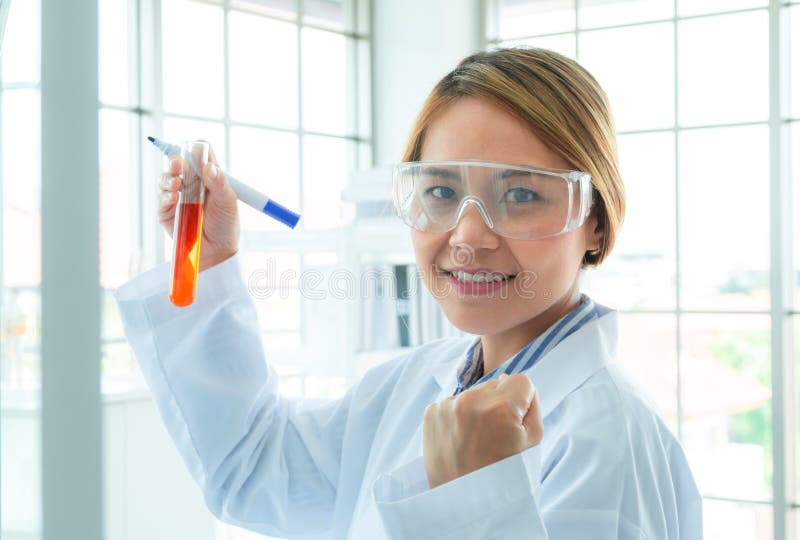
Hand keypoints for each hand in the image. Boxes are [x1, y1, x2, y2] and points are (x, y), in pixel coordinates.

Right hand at [158, 144, 239, 270]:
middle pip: (179, 162)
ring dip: (168, 178)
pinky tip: (173, 197)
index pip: (200, 154)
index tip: (195, 151)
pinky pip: (162, 199)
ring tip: (176, 184)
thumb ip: (219, 183)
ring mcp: (178, 196)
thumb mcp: (228, 202)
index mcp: (209, 176)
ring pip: (166, 178)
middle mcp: (192, 183)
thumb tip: (209, 166)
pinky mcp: (168, 212)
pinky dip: (165, 195)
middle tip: (179, 164)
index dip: (196, 149)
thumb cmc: (226, 225)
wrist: (217, 252)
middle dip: (176, 160)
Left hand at [423, 373, 542, 488]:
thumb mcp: (533, 442)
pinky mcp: (431, 413)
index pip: (520, 380)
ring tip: (476, 439)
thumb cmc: (503, 474)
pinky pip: (453, 402)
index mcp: (500, 408)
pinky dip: (458, 416)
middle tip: (494, 435)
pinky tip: (461, 438)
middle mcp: (471, 402)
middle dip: (498, 403)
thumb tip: (515, 383)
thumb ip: (531, 406)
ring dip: (477, 409)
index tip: (514, 421)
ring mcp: (447, 406)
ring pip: (473, 393)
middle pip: (495, 384)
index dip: (522, 401)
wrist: (464, 500)